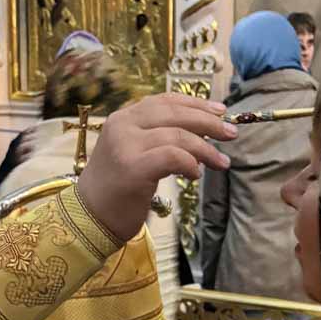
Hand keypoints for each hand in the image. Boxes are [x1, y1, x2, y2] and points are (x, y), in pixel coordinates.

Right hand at [76, 93, 235, 243]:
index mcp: (123, 118)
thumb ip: (158, 137)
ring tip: (222, 163)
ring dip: (206, 149)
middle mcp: (123, 125)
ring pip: (178, 135)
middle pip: (175, 114)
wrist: (88, 218)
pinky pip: (173, 156)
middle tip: (231, 134)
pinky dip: (190, 163)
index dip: (196, 104)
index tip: (220, 112)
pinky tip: (196, 174)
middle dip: (209, 122)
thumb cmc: (116, 188)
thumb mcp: (134, 152)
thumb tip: (202, 131)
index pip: (165, 101)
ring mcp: (126, 145)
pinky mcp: (133, 168)